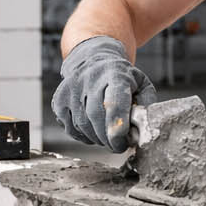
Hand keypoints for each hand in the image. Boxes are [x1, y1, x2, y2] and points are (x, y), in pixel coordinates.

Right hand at [51, 36, 156, 152]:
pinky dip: (82, 136)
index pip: (114, 102)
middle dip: (108, 138)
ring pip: (82, 124)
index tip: (122, 143)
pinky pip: (69, 127)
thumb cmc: (122, 77)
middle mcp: (90, 77)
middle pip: (96, 116)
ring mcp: (71, 87)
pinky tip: (92, 133)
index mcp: (115, 73)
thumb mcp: (141, 83)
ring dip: (96, 139)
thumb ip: (146, 104)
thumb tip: (144, 128)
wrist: (93, 59)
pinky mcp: (59, 99)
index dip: (117, 127)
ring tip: (107, 138)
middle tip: (117, 146)